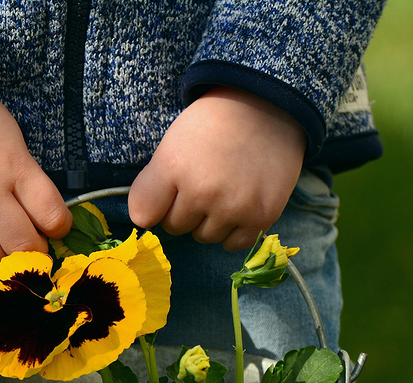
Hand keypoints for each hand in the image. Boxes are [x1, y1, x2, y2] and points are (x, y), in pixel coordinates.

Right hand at [0, 55, 71, 286]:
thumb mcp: (12, 137)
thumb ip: (27, 178)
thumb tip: (41, 219)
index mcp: (14, 165)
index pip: (51, 214)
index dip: (60, 229)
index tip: (57, 230)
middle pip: (22, 244)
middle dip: (37, 256)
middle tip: (37, 255)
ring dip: (7, 270)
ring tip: (13, 269)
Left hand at [128, 86, 306, 250]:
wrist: (268, 108)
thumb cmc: (213, 126)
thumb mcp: (171, 145)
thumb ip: (150, 186)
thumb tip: (144, 222)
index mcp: (174, 167)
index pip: (143, 215)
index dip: (155, 204)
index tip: (169, 191)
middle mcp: (203, 192)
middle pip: (176, 227)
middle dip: (185, 210)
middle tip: (204, 182)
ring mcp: (234, 207)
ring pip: (205, 237)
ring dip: (210, 221)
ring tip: (224, 190)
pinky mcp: (261, 217)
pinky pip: (233, 244)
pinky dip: (233, 231)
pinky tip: (240, 206)